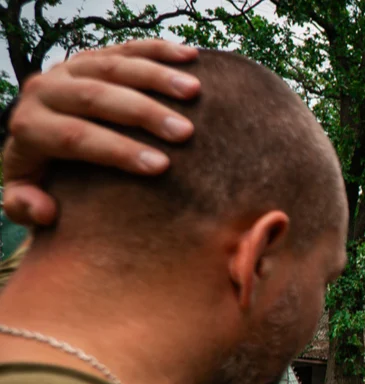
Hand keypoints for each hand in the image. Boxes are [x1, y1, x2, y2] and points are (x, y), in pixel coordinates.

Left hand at [2, 39, 201, 225]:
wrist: (39, 134)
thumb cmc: (45, 174)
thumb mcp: (23, 194)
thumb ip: (25, 207)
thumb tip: (45, 210)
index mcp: (29, 126)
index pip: (74, 136)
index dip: (118, 150)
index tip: (161, 167)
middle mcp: (44, 89)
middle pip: (94, 97)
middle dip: (144, 114)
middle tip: (185, 133)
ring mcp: (70, 68)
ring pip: (113, 66)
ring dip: (157, 77)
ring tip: (195, 92)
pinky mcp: (93, 55)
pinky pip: (128, 47)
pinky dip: (161, 50)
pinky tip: (191, 57)